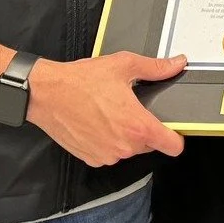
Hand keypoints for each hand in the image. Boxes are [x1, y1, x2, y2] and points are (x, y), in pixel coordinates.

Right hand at [27, 52, 186, 166]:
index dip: (177, 137)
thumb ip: (155, 68)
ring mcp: (107, 155)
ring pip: (128, 149)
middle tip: (131, 108)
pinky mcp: (91, 158)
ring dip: (125, 135)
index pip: (173, 146)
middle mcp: (124, 146)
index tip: (173, 129)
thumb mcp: (123, 65)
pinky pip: (109, 153)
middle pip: (150, 144)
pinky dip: (107, 141)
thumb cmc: (81, 81)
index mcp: (137, 125)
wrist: (46, 93)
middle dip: (145, 129)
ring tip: (110, 112)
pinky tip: (97, 122)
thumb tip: (176, 64)